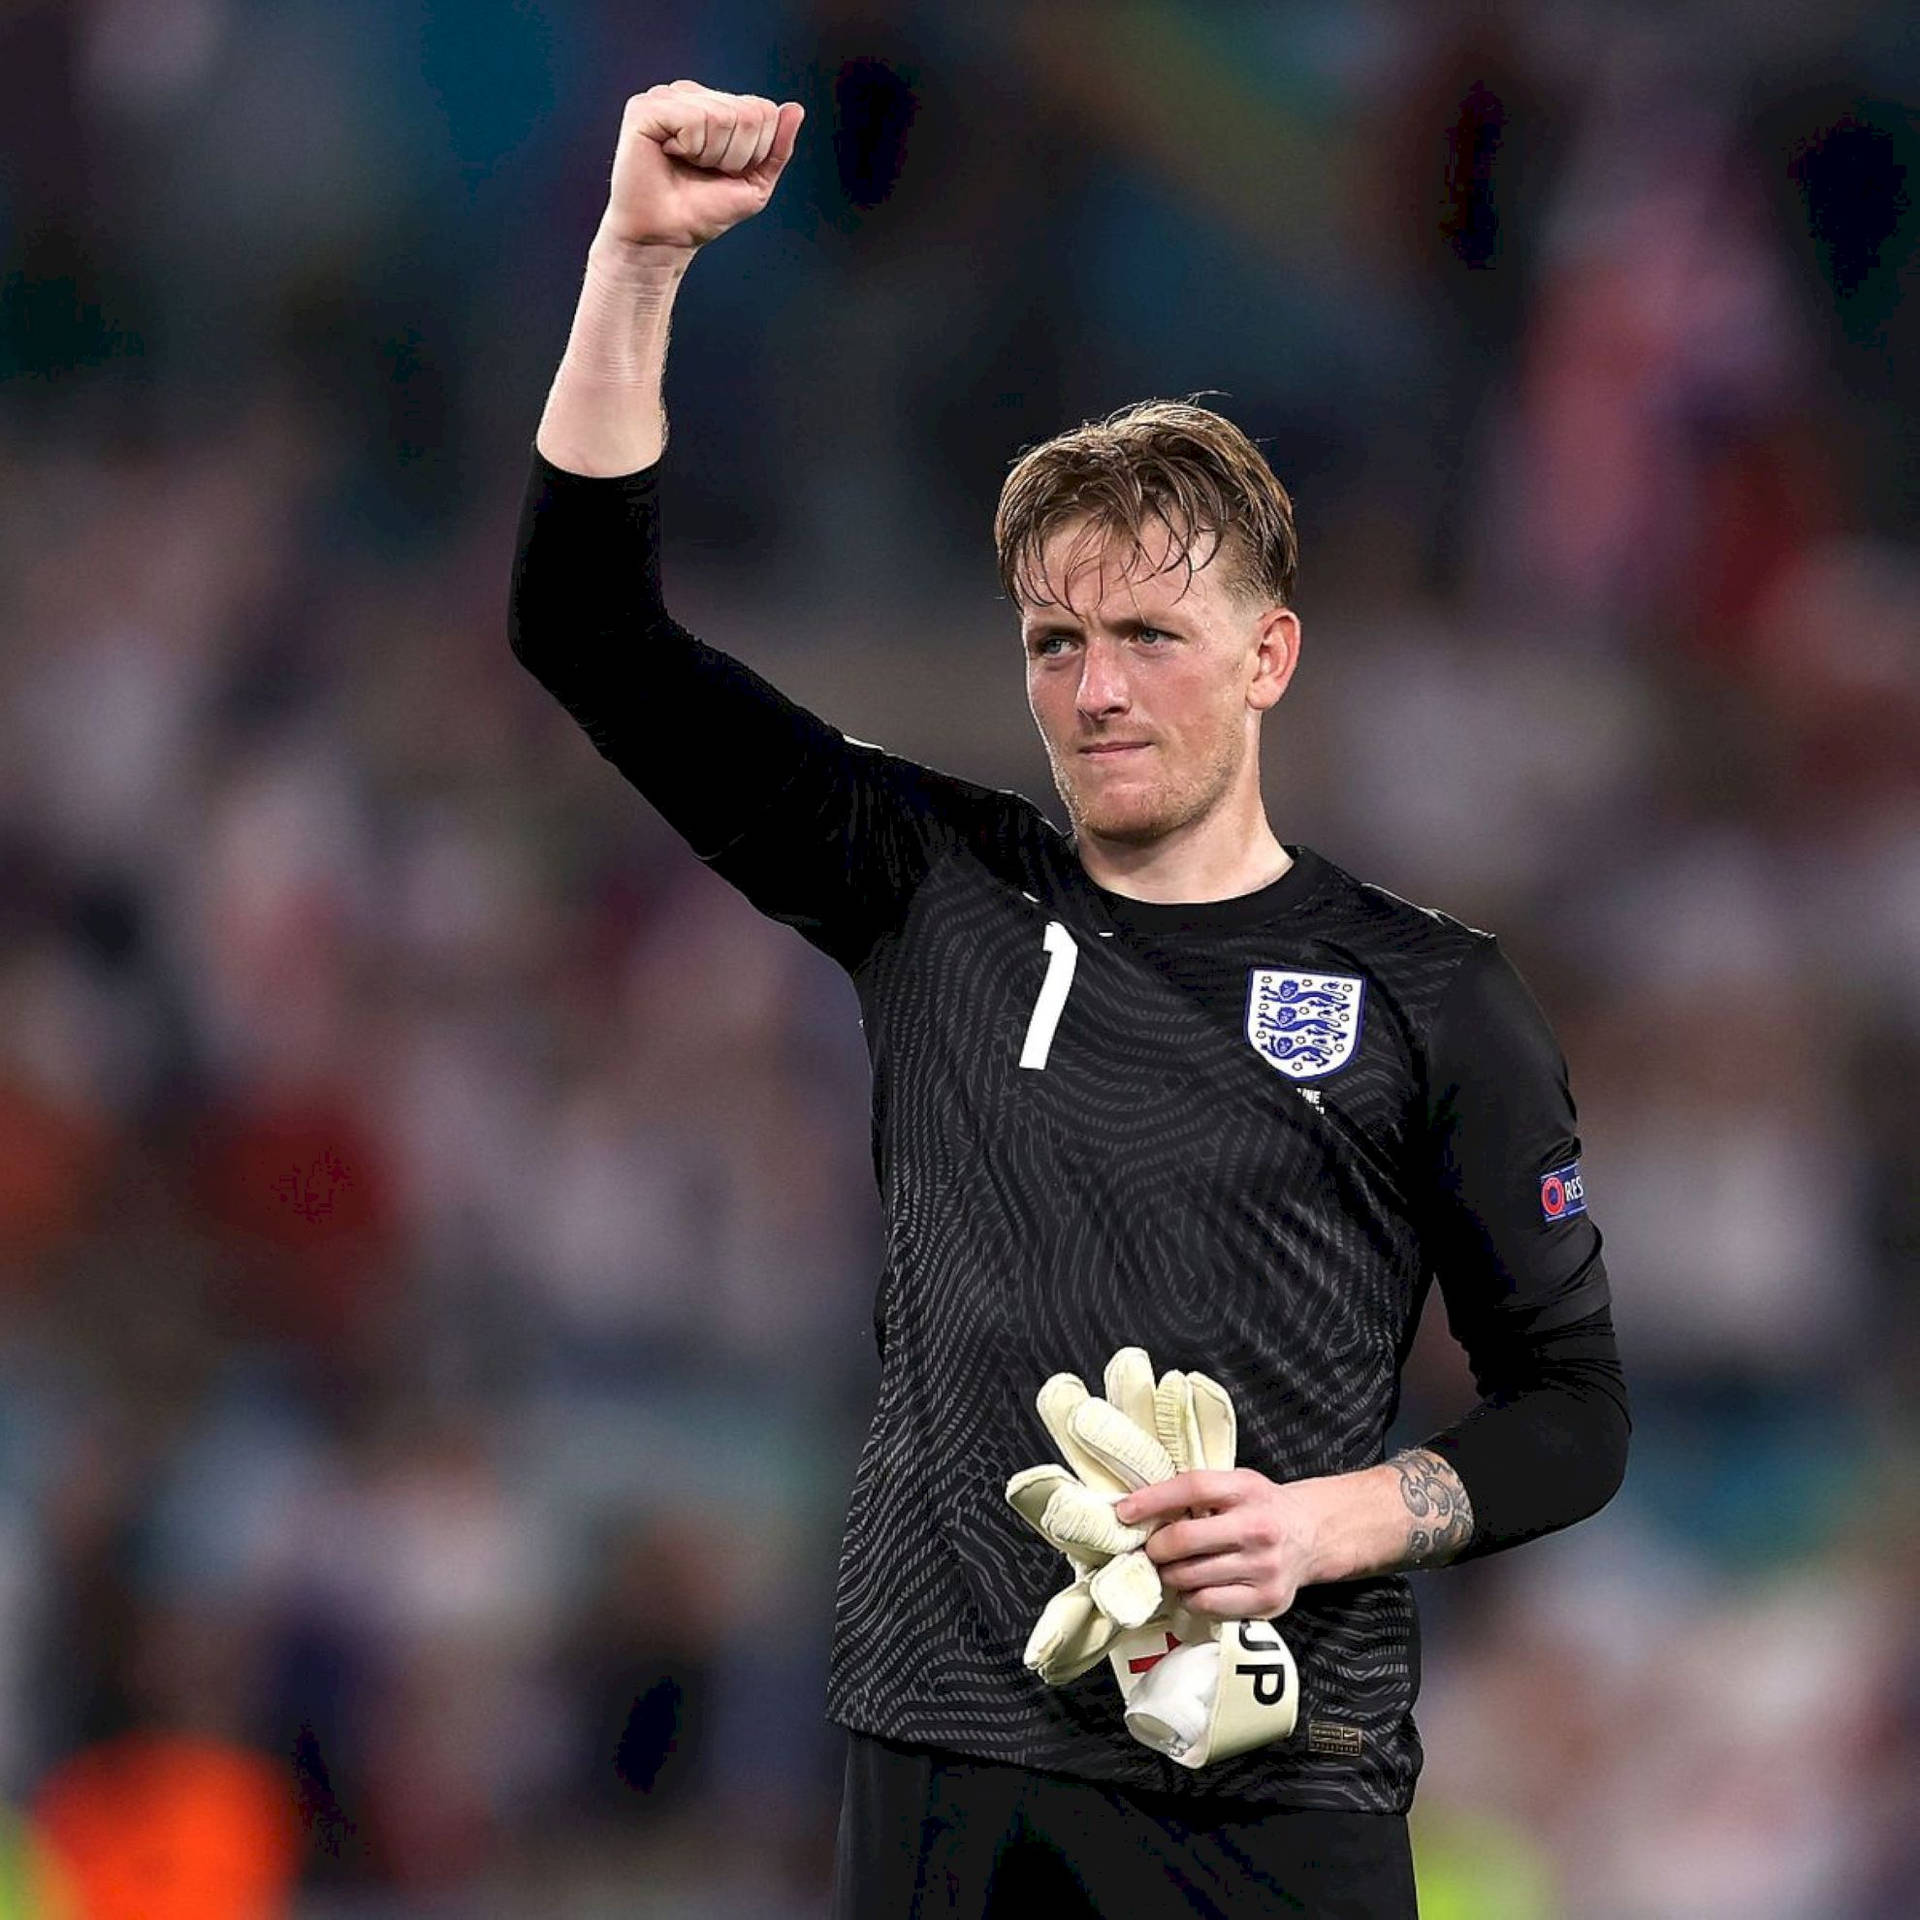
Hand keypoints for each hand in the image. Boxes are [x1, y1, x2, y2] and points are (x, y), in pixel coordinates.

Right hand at [600, 81, 804, 253]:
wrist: (665, 238)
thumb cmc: (703, 211)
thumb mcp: (754, 183)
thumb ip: (777, 148)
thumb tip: (796, 108)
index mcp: (716, 105)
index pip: (764, 111)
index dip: (754, 153)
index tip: (725, 173)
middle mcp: (692, 95)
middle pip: (749, 114)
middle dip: (735, 156)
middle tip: (704, 172)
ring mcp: (667, 97)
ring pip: (723, 115)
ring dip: (711, 155)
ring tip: (686, 165)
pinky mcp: (646, 108)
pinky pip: (693, 118)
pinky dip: (690, 148)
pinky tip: (669, 155)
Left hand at [1116, 1469, 1323, 1621]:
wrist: (1312, 1535)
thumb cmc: (1261, 1507)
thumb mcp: (1237, 1484)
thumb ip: (1199, 1492)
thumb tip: (1140, 1507)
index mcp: (1246, 1489)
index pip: (1192, 1488)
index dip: (1152, 1500)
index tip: (1124, 1512)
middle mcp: (1258, 1528)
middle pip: (1184, 1539)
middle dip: (1155, 1547)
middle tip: (1150, 1548)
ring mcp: (1264, 1567)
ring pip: (1190, 1577)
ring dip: (1169, 1574)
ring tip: (1171, 1567)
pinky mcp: (1266, 1600)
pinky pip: (1208, 1603)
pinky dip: (1190, 1597)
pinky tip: (1193, 1586)